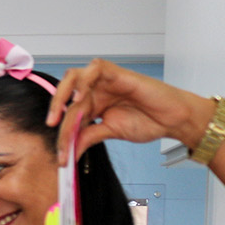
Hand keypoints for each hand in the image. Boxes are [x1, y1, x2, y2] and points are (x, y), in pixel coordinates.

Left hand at [48, 58, 213, 161]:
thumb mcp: (109, 133)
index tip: (61, 155)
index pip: (68, 113)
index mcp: (92, 104)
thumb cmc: (147, 121)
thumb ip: (87, 138)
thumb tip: (67, 153)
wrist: (172, 119)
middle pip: (65, 93)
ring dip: (64, 94)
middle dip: (55, 109)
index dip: (62, 133)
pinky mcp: (117, 73)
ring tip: (61, 114)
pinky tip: (81, 97)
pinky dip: (84, 80)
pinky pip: (95, 69)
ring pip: (74, 77)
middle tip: (52, 126)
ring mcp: (105, 81)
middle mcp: (95, 90)